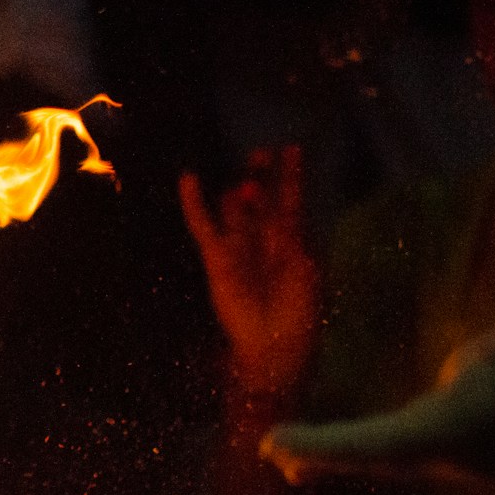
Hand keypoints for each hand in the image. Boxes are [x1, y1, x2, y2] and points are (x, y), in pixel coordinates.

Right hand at [179, 146, 320, 395]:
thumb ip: (295, 234)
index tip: (294, 147)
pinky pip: (203, 226)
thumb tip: (285, 203)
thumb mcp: (305, 269)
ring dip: (241, 191)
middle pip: (262, 200)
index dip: (292, 175)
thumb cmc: (297, 314)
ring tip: (248, 172)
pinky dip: (195, 203)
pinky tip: (189, 179)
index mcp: (293, 245)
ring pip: (236, 209)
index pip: (291, 202)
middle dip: (262, 175)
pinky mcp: (216, 259)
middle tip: (260, 150)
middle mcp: (264, 242)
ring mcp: (239, 248)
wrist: (270, 347)